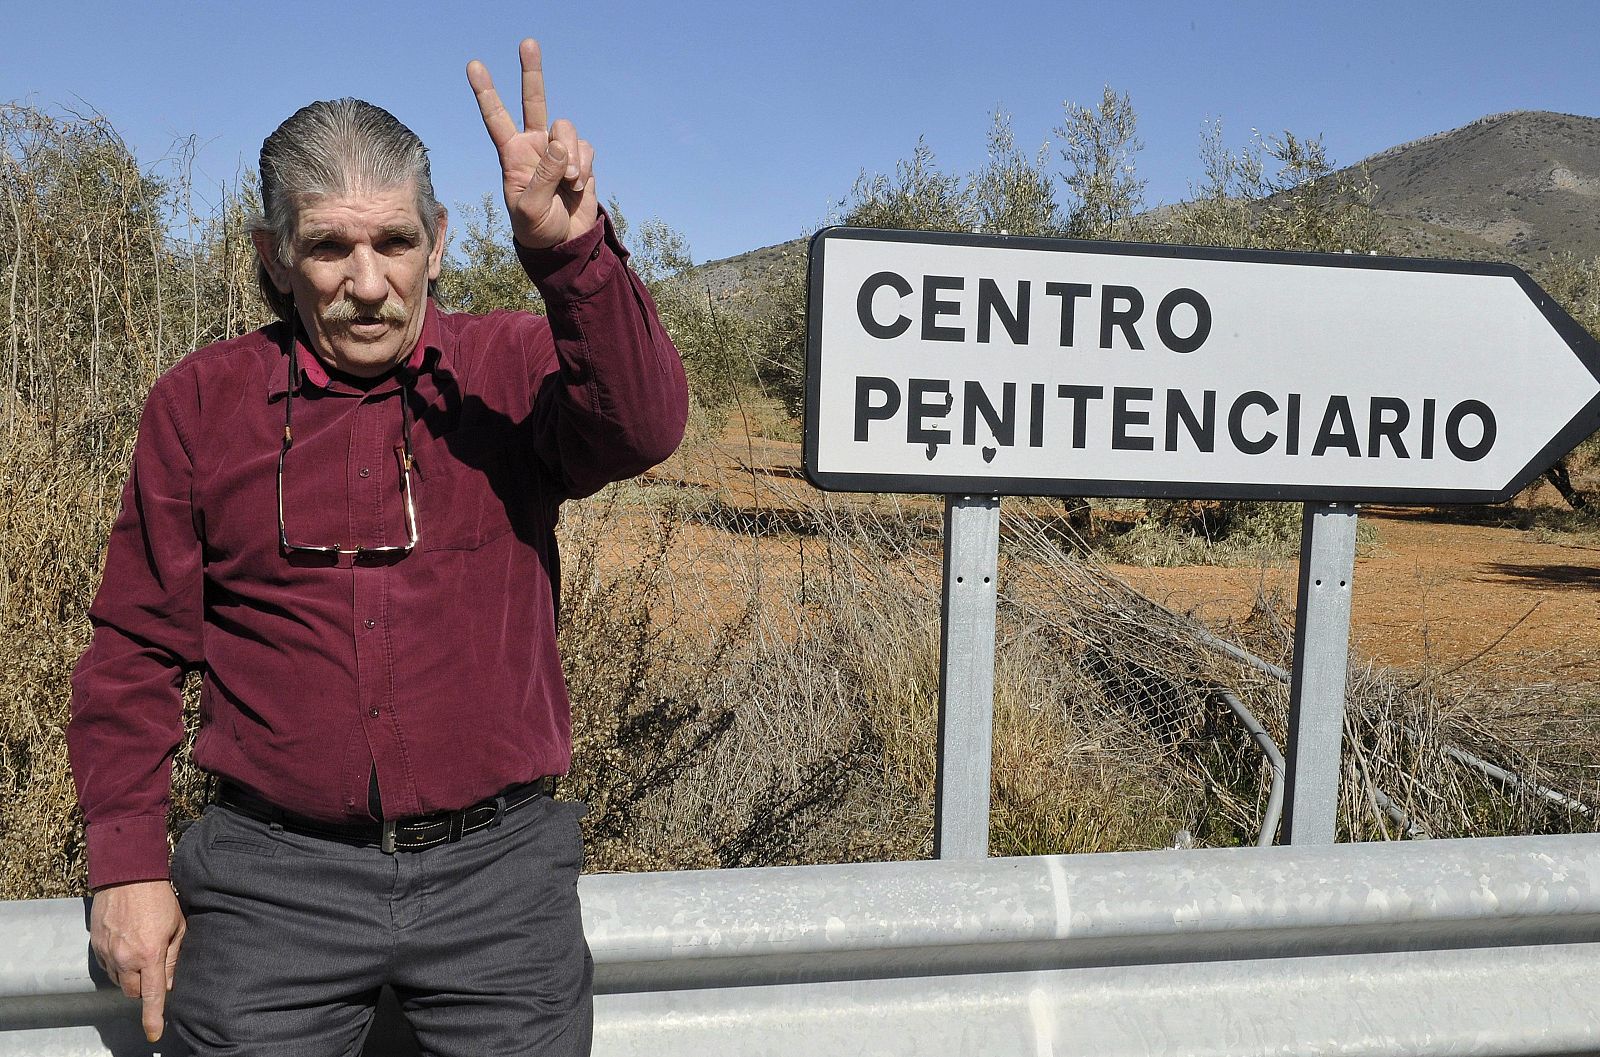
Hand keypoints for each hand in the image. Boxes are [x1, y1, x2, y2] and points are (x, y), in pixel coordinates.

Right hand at [90, 880, 185, 1042]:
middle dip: (143, 990)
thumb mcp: (177, 926)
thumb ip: (173, 956)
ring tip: (141, 953)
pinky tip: (127, 948)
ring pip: (118, 981)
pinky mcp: (96, 946)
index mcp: (149, 955)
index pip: (151, 995)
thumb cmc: (159, 898)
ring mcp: (108, 953)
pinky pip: (107, 967)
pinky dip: (117, 965)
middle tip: (154, 973)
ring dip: (130, 977)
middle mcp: (125, 958)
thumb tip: (169, 982)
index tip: (154, 1033)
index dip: (153, 1017)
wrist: (127, 876)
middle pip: (132, 992)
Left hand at [467, 39, 597, 250]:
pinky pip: (586, 148)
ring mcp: (558, 151)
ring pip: (566, 130)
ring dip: (571, 156)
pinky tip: (577, 185)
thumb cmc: (537, 228)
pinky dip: (585, 166)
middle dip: (531, 72)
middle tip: (527, 43)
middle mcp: (534, 146)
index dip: (486, 93)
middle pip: (533, 101)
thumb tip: (559, 144)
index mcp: (512, 155)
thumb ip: (543, 175)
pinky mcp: (580, 159)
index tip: (474, 66)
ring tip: (569, 182)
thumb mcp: (531, 208)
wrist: (564, 243)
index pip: (496, 119)